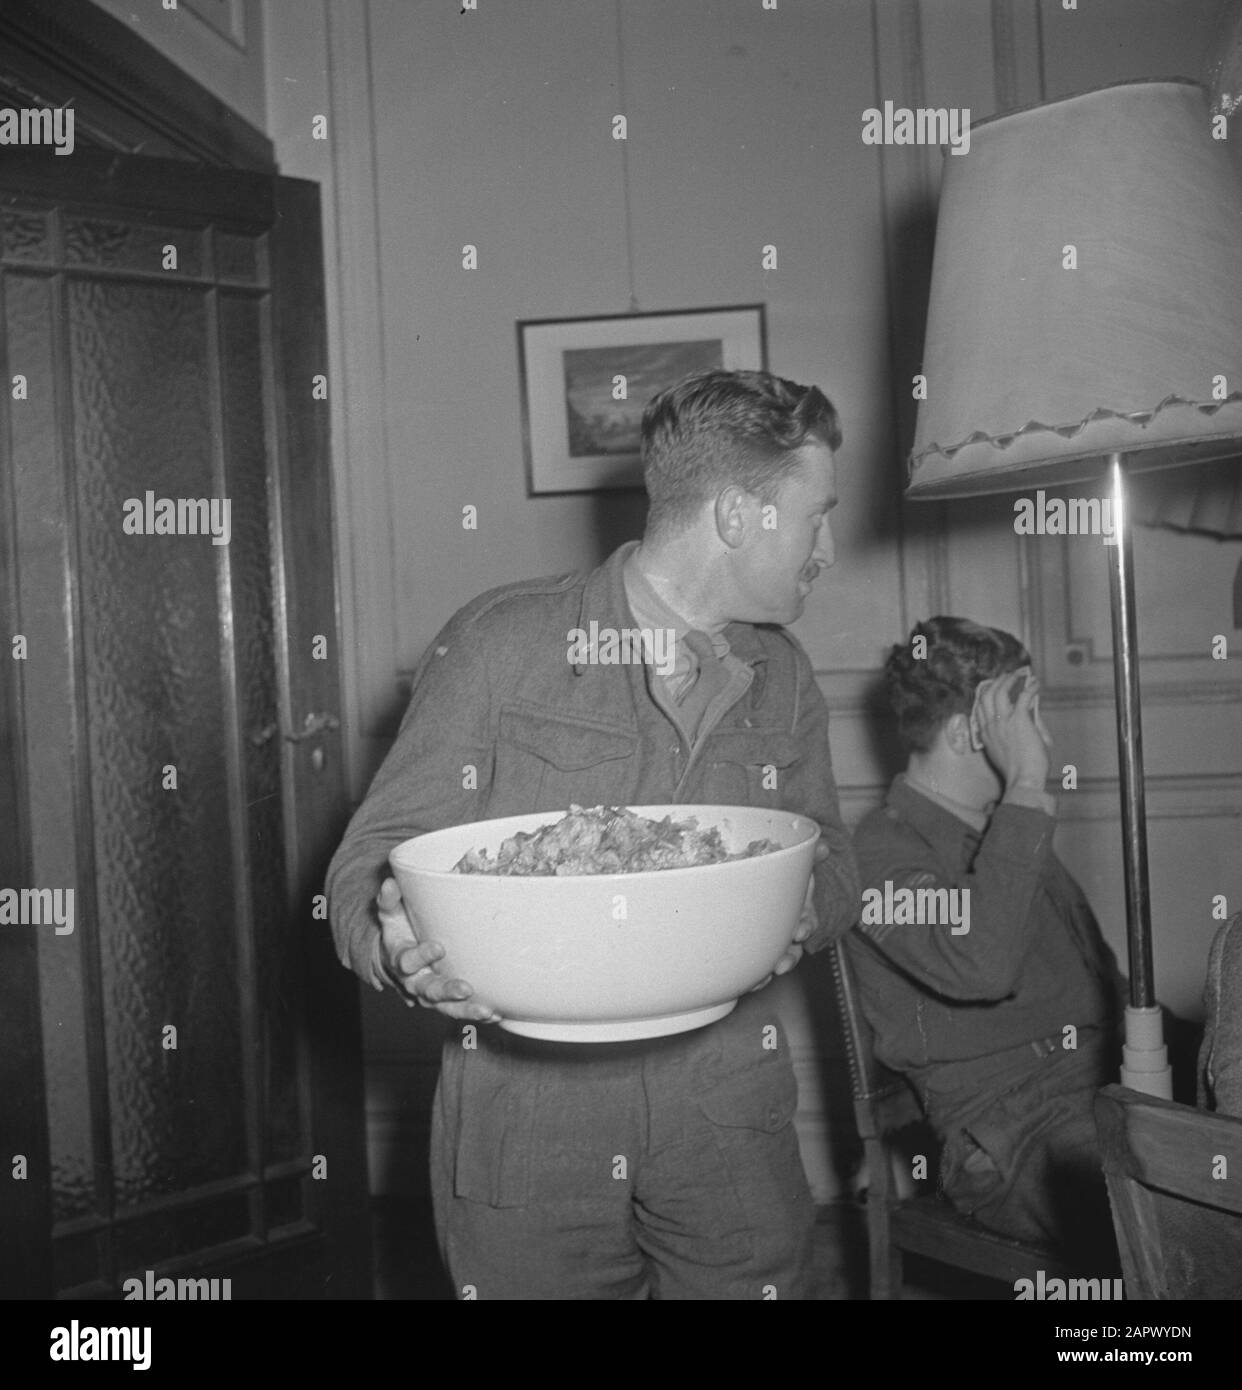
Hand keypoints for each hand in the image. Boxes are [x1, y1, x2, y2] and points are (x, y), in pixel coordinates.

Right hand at [376, 877, 500, 1021]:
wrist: (395, 956)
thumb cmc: (398, 930)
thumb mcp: (390, 914)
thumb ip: (389, 900)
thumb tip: (389, 882)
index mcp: (400, 958)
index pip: (407, 960)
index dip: (421, 956)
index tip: (438, 947)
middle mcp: (414, 981)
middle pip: (428, 990)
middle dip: (446, 990)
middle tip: (465, 988)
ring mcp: (429, 995)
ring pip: (445, 1007)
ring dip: (465, 1010)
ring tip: (486, 1010)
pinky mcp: (443, 1002)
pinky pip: (459, 1011)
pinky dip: (476, 1013)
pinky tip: (496, 1014)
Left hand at [749, 836, 829, 990]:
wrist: (762, 882)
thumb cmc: (782, 875)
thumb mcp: (796, 864)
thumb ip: (810, 855)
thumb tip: (823, 846)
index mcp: (799, 910)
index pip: (807, 921)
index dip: (805, 926)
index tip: (799, 931)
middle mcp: (788, 930)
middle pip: (793, 949)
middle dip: (789, 958)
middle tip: (781, 964)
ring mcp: (774, 942)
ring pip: (776, 961)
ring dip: (769, 969)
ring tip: (762, 976)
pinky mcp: (757, 951)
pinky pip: (758, 969)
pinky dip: (755, 976)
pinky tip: (748, 981)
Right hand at [971, 667, 1050, 792]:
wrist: (1024, 779)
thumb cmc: (1021, 770)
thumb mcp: (1013, 750)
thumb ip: (1018, 732)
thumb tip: (1033, 714)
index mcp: (986, 734)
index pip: (980, 708)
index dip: (986, 695)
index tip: (994, 688)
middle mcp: (990, 725)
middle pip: (986, 696)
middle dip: (995, 683)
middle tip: (1005, 676)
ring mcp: (1003, 722)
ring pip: (998, 691)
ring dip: (1008, 680)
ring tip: (1016, 675)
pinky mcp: (1019, 720)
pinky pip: (1023, 696)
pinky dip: (1030, 687)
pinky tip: (1036, 684)